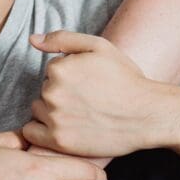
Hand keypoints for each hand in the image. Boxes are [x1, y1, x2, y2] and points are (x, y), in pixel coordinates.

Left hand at [23, 32, 165, 157]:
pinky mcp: (59, 141)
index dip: (71, 75)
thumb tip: (32, 39)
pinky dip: (42, 130)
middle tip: (87, 100)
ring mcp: (54, 118)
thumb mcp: (99, 47)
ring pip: (39, 109)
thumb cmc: (126, 79)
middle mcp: (52, 92)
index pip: (52, 70)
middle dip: (61, 93)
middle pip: (44, 90)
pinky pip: (31, 132)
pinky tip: (63, 128)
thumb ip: (62, 39)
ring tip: (80, 114)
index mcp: (59, 68)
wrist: (148, 115)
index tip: (88, 83)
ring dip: (51, 111)